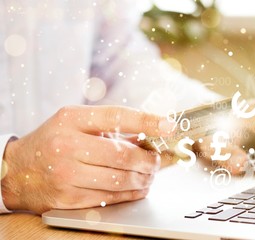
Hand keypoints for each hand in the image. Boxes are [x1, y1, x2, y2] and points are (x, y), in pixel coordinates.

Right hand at [1, 105, 173, 213]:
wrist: (17, 171)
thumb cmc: (53, 142)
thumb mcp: (75, 123)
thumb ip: (110, 127)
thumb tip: (149, 134)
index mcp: (72, 120)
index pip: (116, 117)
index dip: (146, 121)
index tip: (168, 125)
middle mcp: (68, 145)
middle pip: (124, 155)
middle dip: (149, 161)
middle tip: (157, 161)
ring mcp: (67, 174)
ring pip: (120, 179)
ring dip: (143, 179)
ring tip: (150, 175)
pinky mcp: (68, 198)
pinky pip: (110, 198)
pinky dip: (130, 193)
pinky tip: (137, 188)